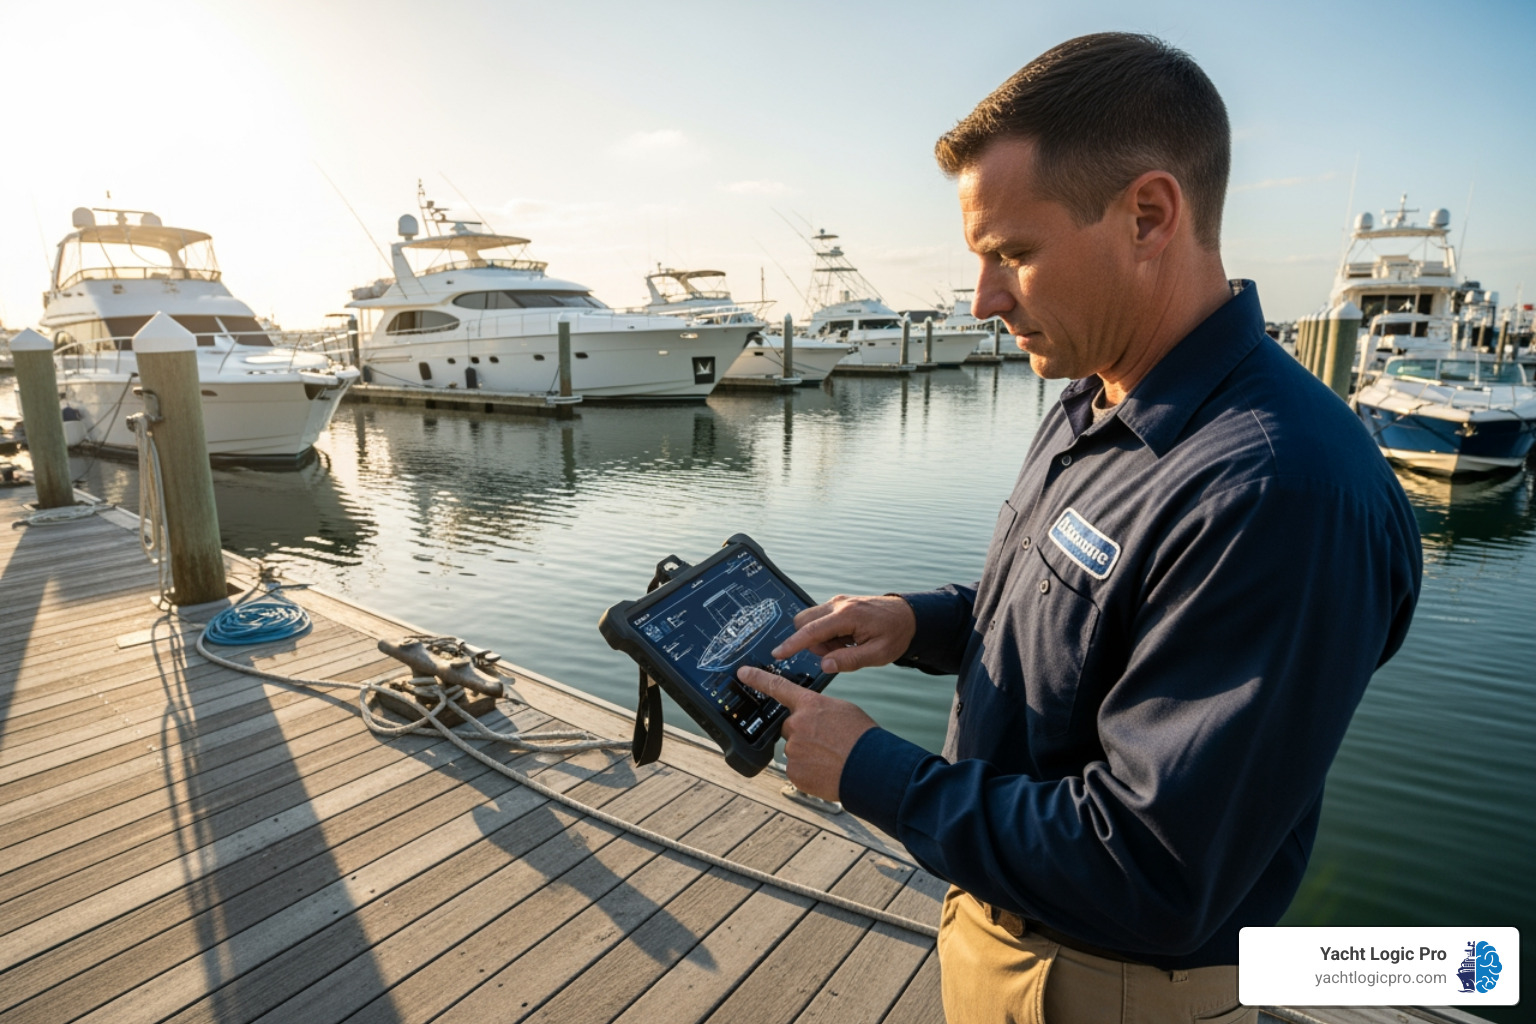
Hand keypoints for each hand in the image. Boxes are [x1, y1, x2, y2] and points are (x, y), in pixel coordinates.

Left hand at [737, 665, 875, 801]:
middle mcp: (797, 725)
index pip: (778, 687)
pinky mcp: (794, 771)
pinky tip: (826, 770)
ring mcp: (793, 749)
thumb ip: (819, 710)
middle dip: (804, 733)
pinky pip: (797, 769)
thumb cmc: (862, 738)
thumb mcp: (842, 710)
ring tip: (832, 758)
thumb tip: (812, 719)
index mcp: (810, 705)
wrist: (871, 768)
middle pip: (790, 726)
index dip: (758, 678)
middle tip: (827, 742)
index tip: (743, 673)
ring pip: (795, 749)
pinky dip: (809, 771)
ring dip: (808, 754)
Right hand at [771, 594, 916, 673]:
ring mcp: (838, 602)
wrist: (909, 616)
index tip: (778, 654)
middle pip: (804, 622)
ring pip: (811, 621)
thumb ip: (850, 660)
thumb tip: (825, 665)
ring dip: (821, 638)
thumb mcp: (878, 654)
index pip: (812, 631)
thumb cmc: (896, 634)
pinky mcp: (839, 604)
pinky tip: (848, 639)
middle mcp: (839, 604)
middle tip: (837, 653)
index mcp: (847, 616)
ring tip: (848, 646)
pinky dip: (828, 633)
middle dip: (812, 642)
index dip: (792, 644)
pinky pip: (821, 619)